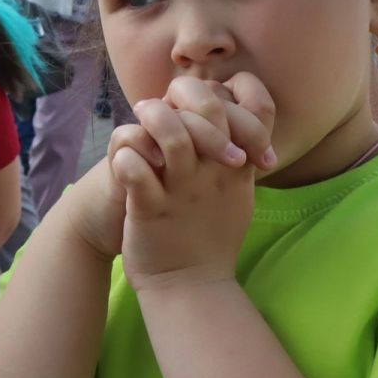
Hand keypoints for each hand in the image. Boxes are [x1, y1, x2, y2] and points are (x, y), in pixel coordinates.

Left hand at [110, 75, 275, 288]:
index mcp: (237, 167)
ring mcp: (182, 191)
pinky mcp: (150, 209)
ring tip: (139, 119)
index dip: (227, 90)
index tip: (200, 98)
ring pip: (173, 135)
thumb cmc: (211, 236)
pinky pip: (136, 171)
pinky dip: (127, 158)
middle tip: (156, 105)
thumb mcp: (238, 195)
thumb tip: (235, 119)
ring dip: (153, 119)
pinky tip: (125, 161)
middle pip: (210, 110)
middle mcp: (213, 173)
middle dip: (182, 96)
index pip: (252, 108)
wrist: (191, 286)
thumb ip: (239, 158)